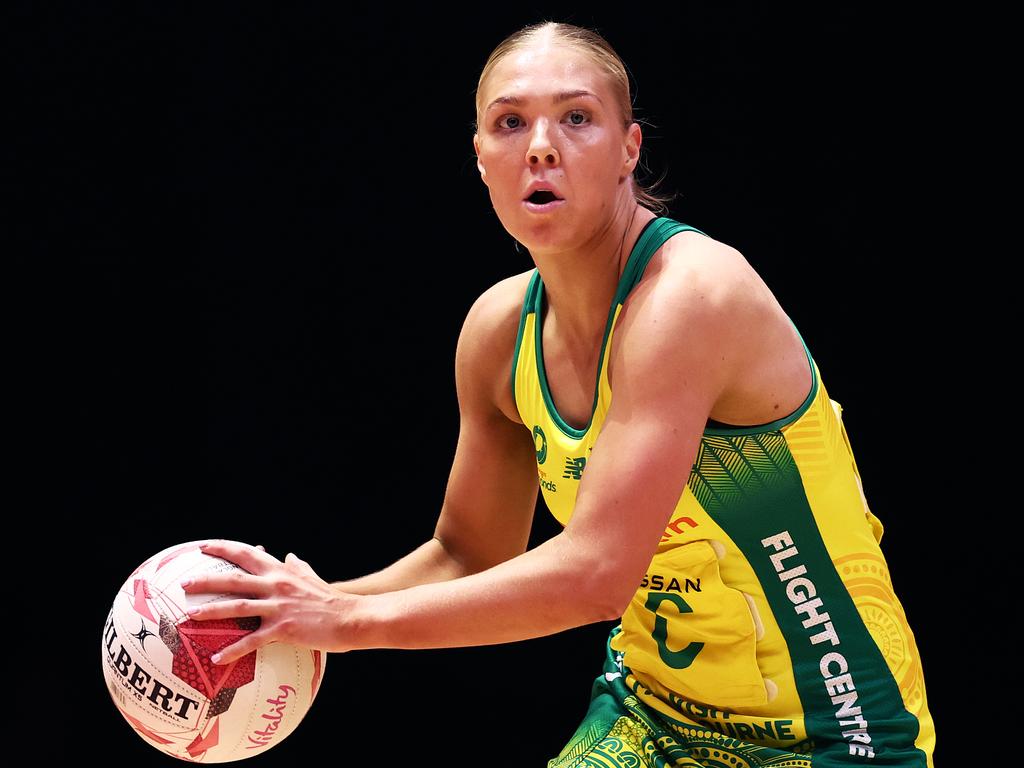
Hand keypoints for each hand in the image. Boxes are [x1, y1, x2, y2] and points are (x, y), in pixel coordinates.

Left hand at [181, 540, 355, 663]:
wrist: (350, 618)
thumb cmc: (331, 600)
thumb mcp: (313, 577)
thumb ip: (299, 566)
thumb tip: (289, 555)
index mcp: (281, 572)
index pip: (248, 554)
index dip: (224, 548)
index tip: (203, 547)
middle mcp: (277, 585)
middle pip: (235, 579)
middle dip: (207, 580)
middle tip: (184, 584)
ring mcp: (279, 607)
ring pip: (238, 607)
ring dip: (212, 610)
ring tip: (191, 615)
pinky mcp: (284, 628)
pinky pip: (252, 640)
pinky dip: (233, 649)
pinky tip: (217, 659)